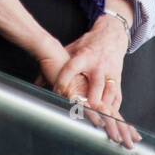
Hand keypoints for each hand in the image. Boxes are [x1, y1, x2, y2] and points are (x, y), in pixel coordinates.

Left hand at [54, 15, 139, 147]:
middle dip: (88, 99)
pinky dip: (112, 107)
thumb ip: (55, 65)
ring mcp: (110, 73)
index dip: (64, 80)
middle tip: (80, 110)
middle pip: (95, 84)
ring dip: (101, 107)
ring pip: (108, 93)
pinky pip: (116, 96)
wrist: (111, 36)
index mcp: (84, 56)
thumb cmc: (89, 45)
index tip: (57, 91)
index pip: (72, 68)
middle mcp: (98, 65)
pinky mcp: (117, 79)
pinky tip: (107, 116)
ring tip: (96, 118)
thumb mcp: (71, 49)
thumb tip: (37, 83)